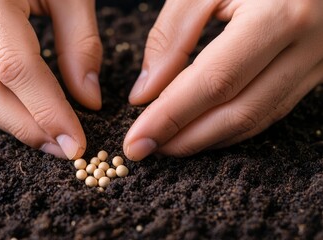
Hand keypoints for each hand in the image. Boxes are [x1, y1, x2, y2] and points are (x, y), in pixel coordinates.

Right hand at [0, 0, 102, 158]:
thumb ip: (80, 43)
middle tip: (64, 150)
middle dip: (26, 127)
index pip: (15, 66)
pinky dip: (3, 103)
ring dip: (13, 122)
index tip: (75, 142)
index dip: (46, 110)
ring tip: (50, 139)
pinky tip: (30, 115)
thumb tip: (88, 100)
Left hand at [124, 0, 322, 159]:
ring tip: (166, 144)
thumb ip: (172, 36)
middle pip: (238, 111)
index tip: (136, 141)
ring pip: (256, 118)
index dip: (172, 116)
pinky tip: (201, 131)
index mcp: (279, 15)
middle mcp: (306, 45)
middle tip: (145, 149)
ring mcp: (316, 62)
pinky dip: (230, 127)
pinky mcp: (313, 69)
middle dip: (186, 138)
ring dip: (207, 139)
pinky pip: (269, 110)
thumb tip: (145, 94)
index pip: (215, 82)